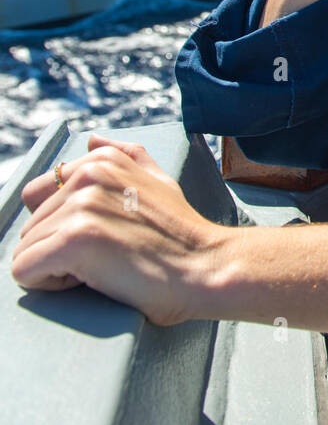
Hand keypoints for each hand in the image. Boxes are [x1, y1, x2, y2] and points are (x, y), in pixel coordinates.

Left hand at [11, 134, 230, 325]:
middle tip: (104, 258)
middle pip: (31, 225)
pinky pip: (24, 270)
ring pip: (26, 249)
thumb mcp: (158, 179)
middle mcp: (87, 176)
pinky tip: (88, 281)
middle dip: (57, 248)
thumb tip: (92, 140)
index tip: (99, 239)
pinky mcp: (73, 241)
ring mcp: (80, 207)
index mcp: (101, 161)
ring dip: (55, 268)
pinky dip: (48, 284)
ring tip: (102, 269)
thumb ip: (126, 155)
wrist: (206, 268)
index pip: (40, 194)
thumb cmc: (183, 234)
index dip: (63, 225)